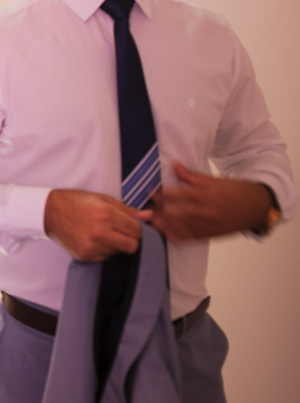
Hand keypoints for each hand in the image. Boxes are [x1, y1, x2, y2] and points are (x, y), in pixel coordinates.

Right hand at [44, 189, 153, 261]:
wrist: (49, 212)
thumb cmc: (75, 202)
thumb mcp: (102, 199)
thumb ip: (127, 210)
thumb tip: (149, 216)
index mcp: (106, 215)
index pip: (137, 231)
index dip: (138, 229)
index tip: (133, 226)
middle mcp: (100, 233)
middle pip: (132, 246)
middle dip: (131, 239)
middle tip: (121, 231)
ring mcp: (92, 247)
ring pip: (119, 252)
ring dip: (117, 245)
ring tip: (104, 233)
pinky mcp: (86, 256)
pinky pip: (105, 257)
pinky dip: (104, 250)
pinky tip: (94, 239)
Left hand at [150, 162, 270, 241]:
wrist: (257, 206)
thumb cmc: (235, 190)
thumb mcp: (213, 180)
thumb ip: (191, 175)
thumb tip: (174, 165)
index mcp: (206, 194)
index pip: (179, 194)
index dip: (162, 194)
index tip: (148, 193)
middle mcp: (207, 210)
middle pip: (178, 213)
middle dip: (160, 213)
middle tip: (144, 212)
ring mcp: (209, 224)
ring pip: (183, 227)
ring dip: (166, 226)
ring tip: (150, 225)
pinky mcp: (212, 234)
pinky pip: (193, 238)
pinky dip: (180, 238)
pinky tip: (168, 237)